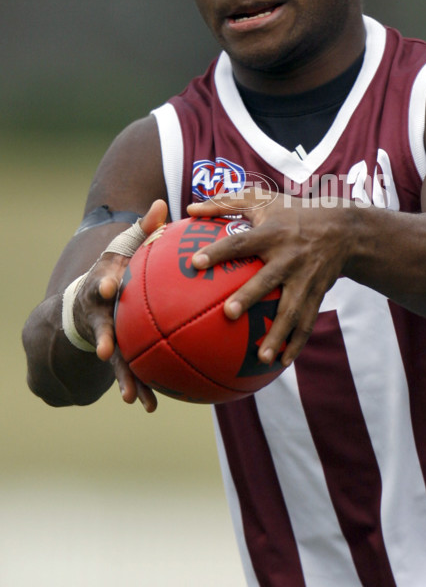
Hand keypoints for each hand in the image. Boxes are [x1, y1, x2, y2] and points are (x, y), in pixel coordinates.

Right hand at [73, 198, 167, 411]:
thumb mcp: (125, 248)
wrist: (82, 304)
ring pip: (111, 357)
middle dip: (100, 335)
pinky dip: (138, 386)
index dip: (105, 283)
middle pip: (98, 323)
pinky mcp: (113, 353)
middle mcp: (99, 312)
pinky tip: (150, 405)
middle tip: (102, 348)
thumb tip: (160, 203)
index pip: (102, 281)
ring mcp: (103, 335)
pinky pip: (127, 371)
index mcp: (104, 283)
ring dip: (119, 375)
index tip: (110, 287)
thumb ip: (143, 230)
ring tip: (130, 395)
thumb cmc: (115, 270)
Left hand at [187, 190, 353, 366]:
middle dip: (250, 296)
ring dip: (278, 334)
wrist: (343, 229)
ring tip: (261, 357)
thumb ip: (225, 203)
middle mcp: (289, 256)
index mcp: (272, 233)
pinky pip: (307, 321)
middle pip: (267, 279)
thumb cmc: (292, 212)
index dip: (219, 251)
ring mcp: (305, 278)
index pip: (241, 242)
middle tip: (228, 313)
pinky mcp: (317, 294)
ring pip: (291, 309)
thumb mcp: (262, 200)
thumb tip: (190, 208)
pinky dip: (296, 343)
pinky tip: (281, 363)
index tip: (195, 262)